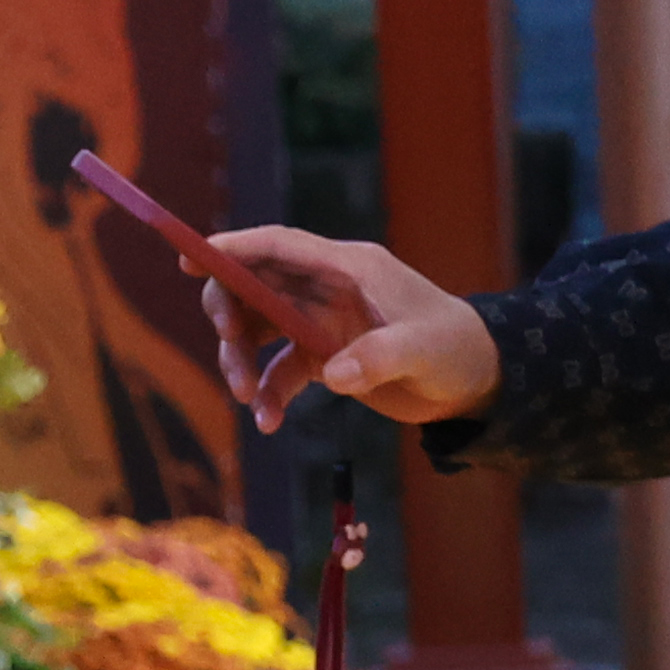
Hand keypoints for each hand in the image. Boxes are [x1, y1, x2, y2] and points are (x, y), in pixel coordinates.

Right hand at [201, 230, 497, 431]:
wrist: (476, 379)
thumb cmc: (456, 348)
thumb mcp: (424, 349)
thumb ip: (380, 357)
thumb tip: (334, 376)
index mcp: (347, 269)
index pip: (279, 247)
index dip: (235, 248)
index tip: (194, 259)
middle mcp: (325, 290)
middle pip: (254, 286)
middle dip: (228, 314)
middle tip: (229, 348)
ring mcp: (320, 323)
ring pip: (256, 330)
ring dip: (240, 362)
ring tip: (249, 399)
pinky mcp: (322, 358)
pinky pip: (278, 372)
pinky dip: (267, 395)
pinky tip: (269, 423)